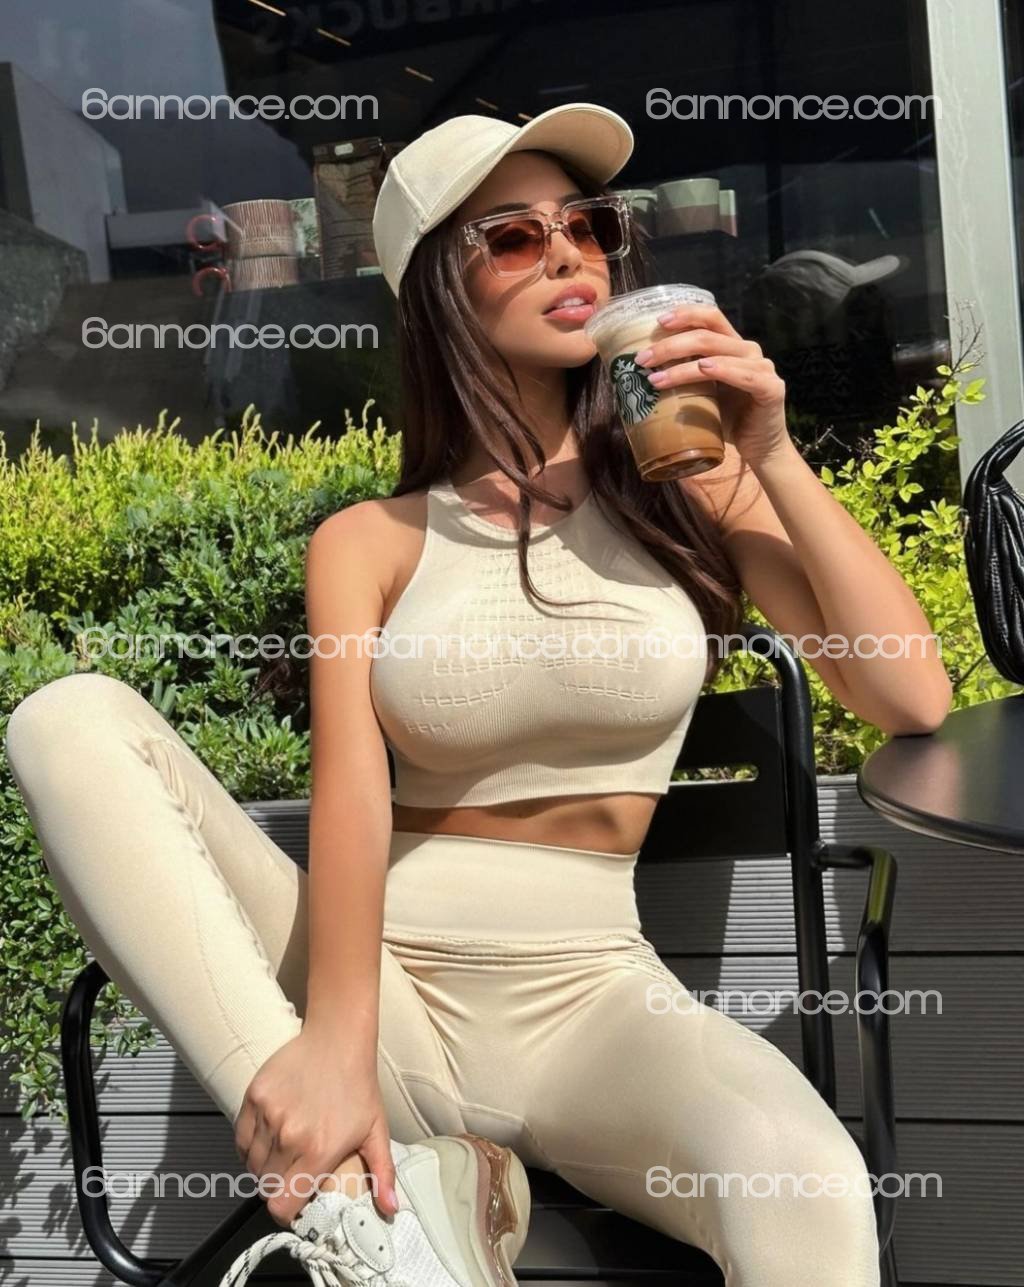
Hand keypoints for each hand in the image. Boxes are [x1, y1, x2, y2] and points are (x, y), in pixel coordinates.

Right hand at [234, 1026, 396, 1227]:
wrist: (337, 1038)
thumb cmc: (358, 1085)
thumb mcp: (376, 1130)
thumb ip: (382, 1174)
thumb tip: (390, 1209)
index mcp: (319, 1150)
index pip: (282, 1204)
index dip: (285, 1211)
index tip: (294, 1202)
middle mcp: (290, 1136)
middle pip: (266, 1185)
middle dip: (277, 1186)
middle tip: (292, 1173)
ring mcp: (269, 1115)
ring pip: (252, 1163)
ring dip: (264, 1165)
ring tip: (283, 1152)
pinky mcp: (254, 1097)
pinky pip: (241, 1138)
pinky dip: (250, 1145)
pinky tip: (268, 1137)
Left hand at [633, 302, 792, 467]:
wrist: (759, 448)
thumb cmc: (726, 420)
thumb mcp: (701, 394)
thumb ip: (684, 378)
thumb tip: (642, 374)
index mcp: (732, 346)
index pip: (710, 318)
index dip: (685, 314)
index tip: (658, 321)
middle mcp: (748, 350)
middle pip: (707, 335)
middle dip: (670, 345)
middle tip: (642, 359)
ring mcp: (762, 368)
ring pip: (717, 355)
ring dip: (681, 366)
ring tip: (655, 378)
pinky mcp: (770, 389)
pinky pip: (745, 375)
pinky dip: (722, 369)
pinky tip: (703, 369)